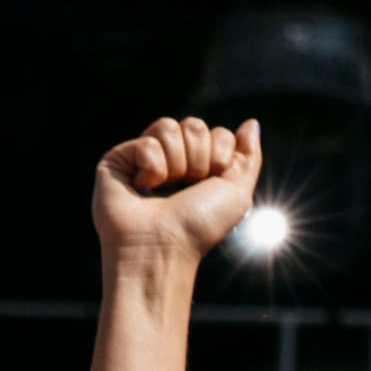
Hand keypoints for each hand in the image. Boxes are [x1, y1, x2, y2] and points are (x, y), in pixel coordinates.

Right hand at [95, 113, 262, 263]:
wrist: (162, 247)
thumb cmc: (198, 228)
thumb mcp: (237, 194)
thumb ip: (249, 157)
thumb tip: (251, 123)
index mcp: (200, 167)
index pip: (217, 133)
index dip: (220, 155)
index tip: (211, 184)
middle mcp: (173, 160)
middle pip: (194, 126)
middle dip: (198, 158)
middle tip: (186, 188)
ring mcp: (144, 158)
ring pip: (168, 127)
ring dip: (175, 164)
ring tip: (163, 189)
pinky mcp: (118, 159)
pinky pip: (146, 141)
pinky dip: (151, 167)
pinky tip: (142, 188)